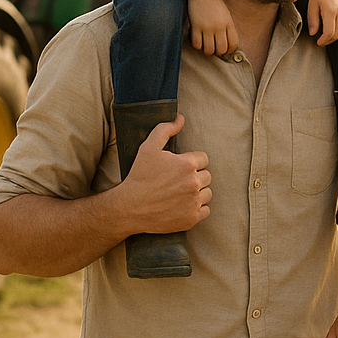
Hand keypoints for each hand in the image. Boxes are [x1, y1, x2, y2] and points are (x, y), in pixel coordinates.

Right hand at [122, 115, 211, 232]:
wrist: (129, 207)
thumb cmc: (139, 176)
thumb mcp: (148, 148)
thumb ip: (165, 129)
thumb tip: (180, 118)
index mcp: (188, 164)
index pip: (203, 159)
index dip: (191, 162)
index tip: (178, 168)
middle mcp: (194, 183)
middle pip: (207, 176)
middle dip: (194, 177)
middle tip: (176, 181)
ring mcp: (194, 202)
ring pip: (207, 193)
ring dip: (198, 193)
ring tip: (179, 193)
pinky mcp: (192, 218)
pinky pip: (206, 210)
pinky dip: (197, 209)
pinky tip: (183, 205)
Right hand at [188, 0, 238, 56]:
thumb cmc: (214, 2)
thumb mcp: (226, 14)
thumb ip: (228, 27)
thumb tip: (227, 43)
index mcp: (229, 23)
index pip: (234, 44)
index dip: (230, 50)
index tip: (226, 49)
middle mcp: (219, 26)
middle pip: (221, 49)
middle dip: (218, 52)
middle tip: (215, 48)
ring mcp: (207, 27)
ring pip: (208, 49)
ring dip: (207, 51)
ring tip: (206, 46)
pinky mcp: (196, 26)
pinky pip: (196, 44)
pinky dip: (197, 46)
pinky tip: (198, 41)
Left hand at [306, 0, 337, 45]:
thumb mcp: (312, 5)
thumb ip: (312, 20)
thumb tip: (313, 34)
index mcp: (331, 10)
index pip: (329, 32)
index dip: (324, 40)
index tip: (318, 42)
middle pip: (337, 34)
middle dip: (329, 40)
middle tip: (322, 41)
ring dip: (335, 37)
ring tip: (327, 37)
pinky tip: (335, 31)